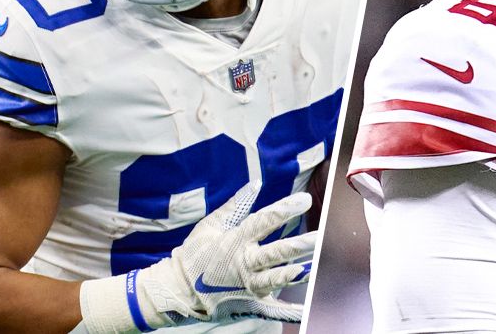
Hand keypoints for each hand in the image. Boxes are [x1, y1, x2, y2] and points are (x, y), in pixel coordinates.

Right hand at [79, 182, 315, 331]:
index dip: (283, 210)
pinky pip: (272, 310)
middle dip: (296, 246)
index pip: (263, 222)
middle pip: (273, 254)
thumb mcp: (210, 226)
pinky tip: (307, 311)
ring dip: (293, 275)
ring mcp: (247, 286)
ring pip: (274, 280)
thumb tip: (255, 183)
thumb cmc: (195, 255)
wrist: (176, 292)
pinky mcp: (250, 304)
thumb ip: (235, 206)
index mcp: (235, 241)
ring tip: (311, 269)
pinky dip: (289, 312)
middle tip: (318, 238)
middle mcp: (244, 264)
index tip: (305, 200)